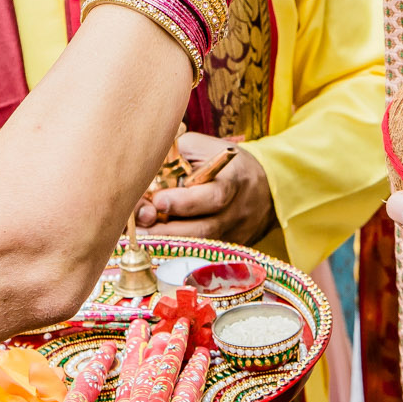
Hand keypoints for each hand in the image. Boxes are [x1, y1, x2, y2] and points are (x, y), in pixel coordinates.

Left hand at [135, 133, 273, 244]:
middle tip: (136, 226)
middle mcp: (236, 212)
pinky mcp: (226, 249)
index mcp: (234, 180)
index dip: (184, 202)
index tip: (157, 201)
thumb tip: (142, 172)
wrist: (266, 187)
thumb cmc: (222, 161)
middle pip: (202, 230)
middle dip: (165, 230)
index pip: (212, 197)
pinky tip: (153, 245)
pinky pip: (199, 254)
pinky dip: (174, 250)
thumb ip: (174, 154)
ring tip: (138, 237)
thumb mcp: (202, 147)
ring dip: (165, 244)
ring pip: (198, 247)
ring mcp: (233, 235)